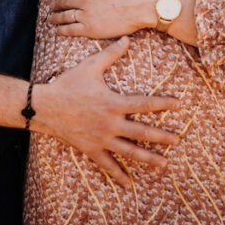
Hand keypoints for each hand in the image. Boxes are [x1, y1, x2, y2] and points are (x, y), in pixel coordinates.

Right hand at [33, 37, 179, 185]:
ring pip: (130, 152)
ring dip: (149, 159)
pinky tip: (129, 185)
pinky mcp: (91, 149)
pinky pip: (107, 165)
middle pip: (142, 133)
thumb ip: (111, 54)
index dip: (163, 104)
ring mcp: (101, 139)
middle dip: (162, 137)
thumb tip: (127, 39)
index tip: (179, 104)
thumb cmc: (68, 84)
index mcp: (113, 103)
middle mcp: (110, 124)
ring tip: (165, 165)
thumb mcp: (90, 66)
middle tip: (178, 140)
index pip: (145, 104)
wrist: (45, 106)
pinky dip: (118, 175)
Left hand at [50, 0, 161, 38]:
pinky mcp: (90, 29)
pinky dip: (62, 30)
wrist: (144, 6)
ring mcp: (86, 14)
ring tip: (51, 19)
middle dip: (56, 5)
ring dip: (56, 17)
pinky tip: (58, 30)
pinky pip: (71, 29)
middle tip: (51, 7)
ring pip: (65, 16)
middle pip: (65, 2)